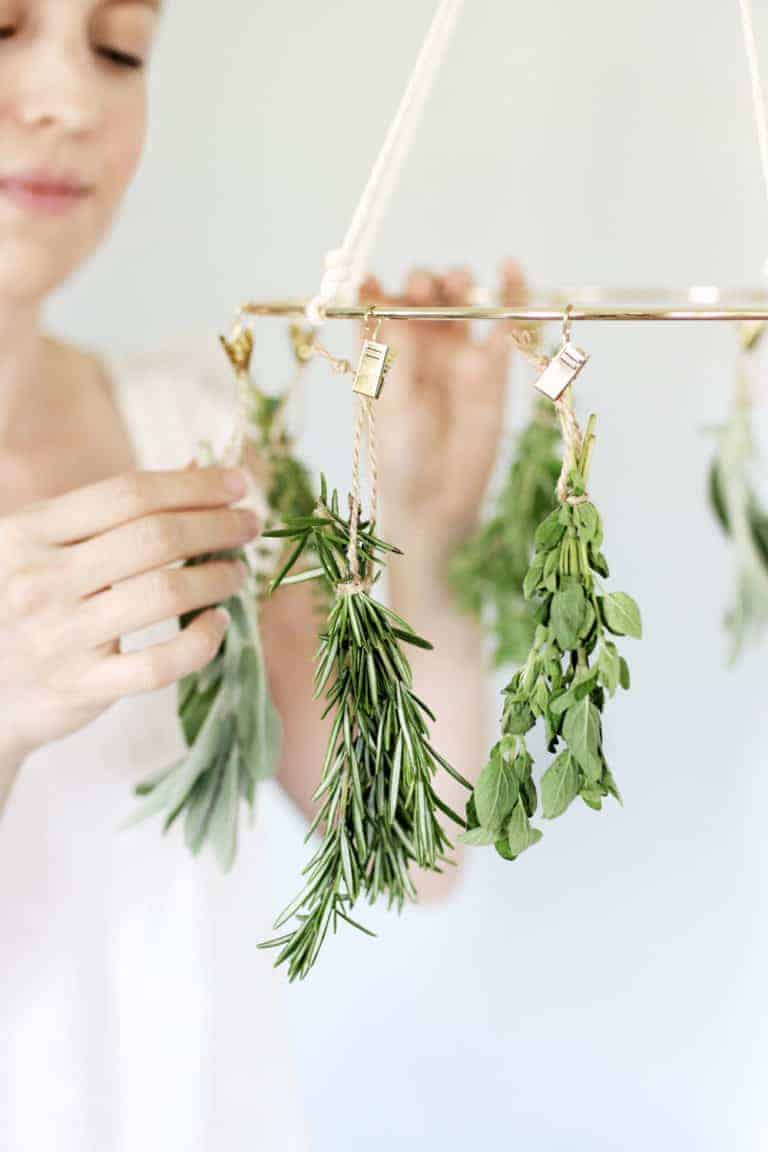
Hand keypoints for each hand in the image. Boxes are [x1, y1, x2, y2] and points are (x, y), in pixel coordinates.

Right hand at [0, 465, 260, 764]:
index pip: (128, 494)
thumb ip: (112, 509)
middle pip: (154, 538)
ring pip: (165, 594)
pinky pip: (162, 663)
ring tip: (237, 572)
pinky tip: (217, 623)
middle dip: (217, 525)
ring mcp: (61, 637)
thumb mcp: (46, 543)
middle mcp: (41, 580)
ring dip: (217, 577)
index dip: (193, 485)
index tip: (237, 483)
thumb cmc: (23, 601)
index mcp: (29, 531)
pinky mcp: (83, 687)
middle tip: (250, 525)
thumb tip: (196, 468)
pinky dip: (202, 640)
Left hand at [357, 260, 526, 561]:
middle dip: (421, 284)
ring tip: (457, 284)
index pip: (375, 304)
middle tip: (423, 290)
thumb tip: (395, 304)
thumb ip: (395, 354)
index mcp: (382, 352)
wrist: (437, 502)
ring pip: (460, 301)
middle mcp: (418, 346)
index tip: (365, 279)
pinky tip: (510, 268)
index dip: (370, 285)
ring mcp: (456, 353)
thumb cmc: (400, 458)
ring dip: (458, 283)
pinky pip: (504, 322)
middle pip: (422, 294)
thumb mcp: (389, 404)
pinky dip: (510, 293)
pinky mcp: (492, 367)